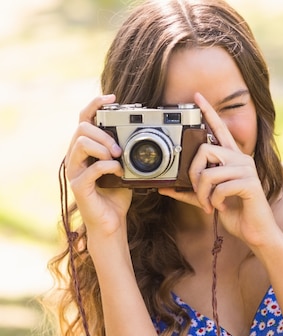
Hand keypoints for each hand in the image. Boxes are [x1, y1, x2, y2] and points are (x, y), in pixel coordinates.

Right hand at [64, 94, 131, 236]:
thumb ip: (124, 149)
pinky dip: (107, 166)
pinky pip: (91, 168)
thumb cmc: (117, 193)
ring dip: (103, 146)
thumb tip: (138, 133)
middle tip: (119, 148)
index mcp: (86, 148)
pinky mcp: (78, 185)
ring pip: (81, 143)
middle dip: (103, 133)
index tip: (111, 97)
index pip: (84, 118)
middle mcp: (76, 156)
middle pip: (82, 128)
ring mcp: (75, 170)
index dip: (95, 104)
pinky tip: (118, 171)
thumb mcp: (124, 165)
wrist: (112, 221)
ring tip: (118, 157)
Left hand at [159, 92, 280, 246]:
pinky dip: (215, 201)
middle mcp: (242, 159)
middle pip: (206, 150)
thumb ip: (190, 192)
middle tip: (198, 193)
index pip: (219, 130)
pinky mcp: (250, 184)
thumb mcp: (209, 201)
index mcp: (233, 159)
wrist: (257, 233)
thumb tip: (165, 188)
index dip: (209, 113)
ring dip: (204, 193)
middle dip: (195, 174)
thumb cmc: (236, 214)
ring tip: (210, 205)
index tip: (197, 97)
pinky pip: (220, 187)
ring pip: (210, 172)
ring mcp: (247, 170)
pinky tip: (223, 208)